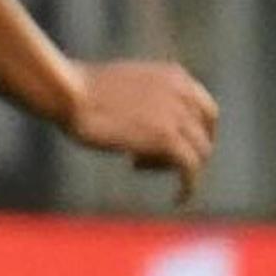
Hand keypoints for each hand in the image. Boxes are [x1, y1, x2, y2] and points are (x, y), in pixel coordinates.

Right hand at [64, 59, 219, 202]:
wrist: (70, 93)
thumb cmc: (80, 91)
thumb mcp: (124, 86)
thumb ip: (145, 101)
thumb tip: (147, 124)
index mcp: (175, 76)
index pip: (205, 109)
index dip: (194, 132)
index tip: (173, 146)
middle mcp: (184, 92)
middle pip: (204, 133)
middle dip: (183, 150)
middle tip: (150, 159)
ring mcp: (178, 115)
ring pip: (198, 153)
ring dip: (170, 165)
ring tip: (136, 163)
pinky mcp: (167, 139)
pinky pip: (191, 170)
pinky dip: (188, 187)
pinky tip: (177, 199)